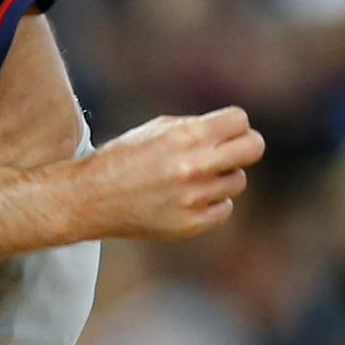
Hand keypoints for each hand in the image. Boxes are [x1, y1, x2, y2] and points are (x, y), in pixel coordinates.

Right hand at [65, 107, 264, 240]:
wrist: (91, 198)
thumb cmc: (125, 158)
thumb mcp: (157, 129)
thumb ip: (197, 127)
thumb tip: (235, 130)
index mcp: (185, 136)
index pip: (240, 121)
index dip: (235, 125)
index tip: (226, 132)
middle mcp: (193, 166)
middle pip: (253, 148)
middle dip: (246, 147)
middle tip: (232, 152)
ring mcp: (193, 197)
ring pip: (238, 181)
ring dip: (222, 178)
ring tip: (195, 178)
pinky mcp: (190, 223)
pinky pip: (224, 208)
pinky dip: (212, 203)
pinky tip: (189, 198)